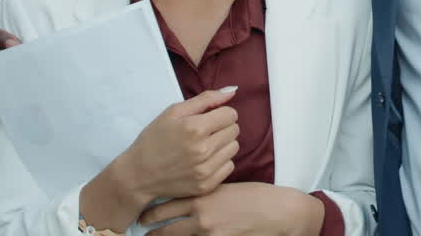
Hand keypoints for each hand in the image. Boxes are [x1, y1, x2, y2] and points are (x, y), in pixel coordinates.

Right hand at [115, 87, 241, 201]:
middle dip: (222, 127)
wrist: (139, 175)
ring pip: (234, 148)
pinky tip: (204, 160)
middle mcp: (203, 150)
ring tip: (205, 145)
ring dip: (223, 144)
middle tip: (205, 132)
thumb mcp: (173, 112)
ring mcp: (205, 170)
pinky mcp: (206, 185)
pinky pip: (229, 167)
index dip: (220, 113)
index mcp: (195, 128)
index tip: (209, 118)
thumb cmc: (154, 139)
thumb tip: (233, 91)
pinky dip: (220, 161)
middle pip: (234, 130)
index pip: (230, 114)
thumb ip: (205, 99)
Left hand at [138, 183, 324, 235]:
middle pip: (167, 226)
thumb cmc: (257, 196)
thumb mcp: (228, 189)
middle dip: (151, 229)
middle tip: (141, 228)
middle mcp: (202, 216)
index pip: (169, 204)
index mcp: (204, 196)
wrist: (279, 212)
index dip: (153, 210)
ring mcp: (209, 233)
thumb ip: (207, 194)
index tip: (143, 213)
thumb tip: (190, 198)